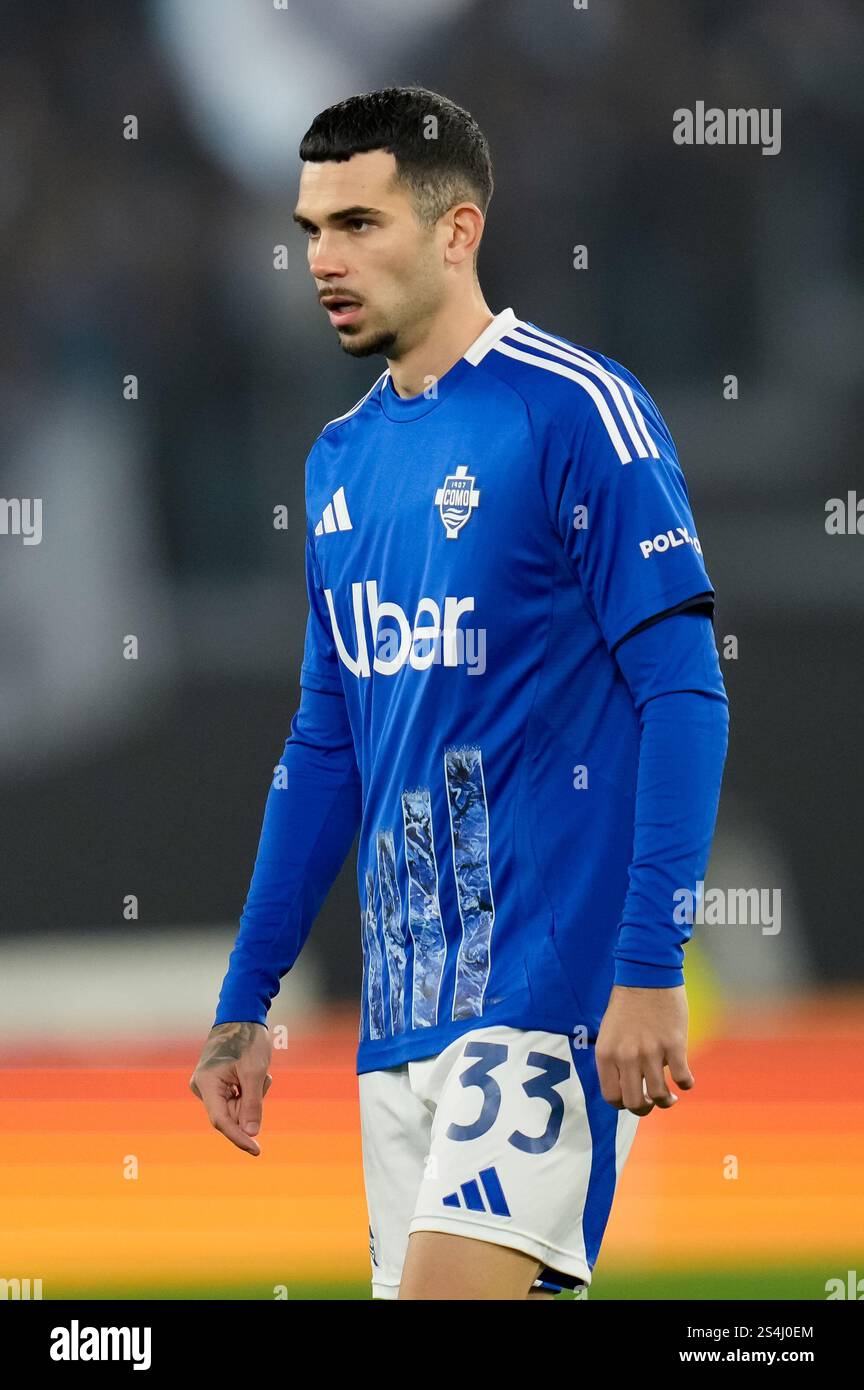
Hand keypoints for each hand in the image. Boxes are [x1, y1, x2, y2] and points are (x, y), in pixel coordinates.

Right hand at [189, 1021, 272, 1154]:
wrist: (241, 1016)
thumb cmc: (247, 1040)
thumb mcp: (255, 1072)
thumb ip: (252, 1104)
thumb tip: (251, 1134)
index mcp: (207, 1084)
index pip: (221, 1121)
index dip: (239, 1137)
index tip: (257, 1150)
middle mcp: (202, 1087)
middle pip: (230, 1114)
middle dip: (251, 1104)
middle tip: (264, 1079)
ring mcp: (208, 1086)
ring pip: (235, 1107)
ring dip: (252, 1095)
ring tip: (260, 1072)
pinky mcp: (215, 1084)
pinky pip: (234, 1098)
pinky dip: (248, 1090)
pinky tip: (253, 1073)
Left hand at [595, 984, 694, 1116]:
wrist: (646, 974)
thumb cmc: (627, 1002)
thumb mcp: (608, 1032)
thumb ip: (613, 1058)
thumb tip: (624, 1084)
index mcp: (606, 1054)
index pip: (611, 1097)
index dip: (623, 1104)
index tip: (633, 1100)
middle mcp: (626, 1057)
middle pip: (635, 1103)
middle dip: (646, 1109)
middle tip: (653, 1102)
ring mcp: (651, 1052)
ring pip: (660, 1096)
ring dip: (667, 1100)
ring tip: (671, 1096)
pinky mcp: (674, 1045)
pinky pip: (682, 1078)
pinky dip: (686, 1083)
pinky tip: (686, 1079)